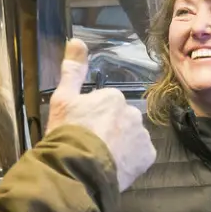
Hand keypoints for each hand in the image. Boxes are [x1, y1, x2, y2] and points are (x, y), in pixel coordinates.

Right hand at [45, 40, 155, 191]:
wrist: (78, 171)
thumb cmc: (68, 134)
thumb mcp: (62, 100)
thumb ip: (72, 70)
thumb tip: (77, 40)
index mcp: (113, 97)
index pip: (105, 106)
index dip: (92, 119)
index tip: (82, 130)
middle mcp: (133, 113)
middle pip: (121, 120)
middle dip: (110, 130)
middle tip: (91, 145)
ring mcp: (142, 135)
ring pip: (132, 137)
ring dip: (121, 145)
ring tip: (102, 159)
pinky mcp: (148, 157)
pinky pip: (140, 155)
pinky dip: (130, 160)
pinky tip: (114, 166)